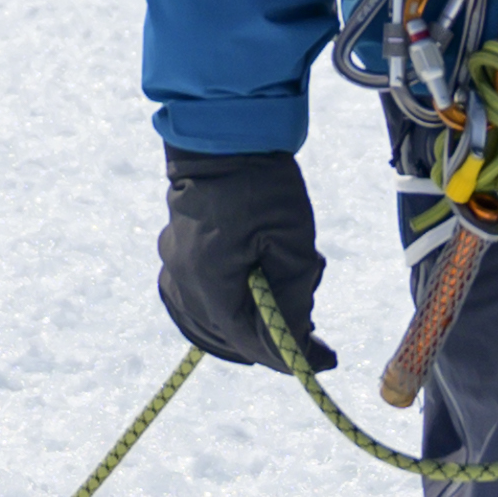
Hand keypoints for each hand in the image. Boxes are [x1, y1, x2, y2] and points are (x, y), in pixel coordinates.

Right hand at [154, 147, 327, 369]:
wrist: (223, 134)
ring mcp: (173, 267)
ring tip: (289, 323)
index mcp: (208, 280)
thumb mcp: (292, 243)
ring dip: (250, 331)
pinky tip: (250, 309)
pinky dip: (227, 314)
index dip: (289, 356)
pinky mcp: (174, 255)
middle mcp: (183, 280)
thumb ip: (294, 296)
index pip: (249, 340)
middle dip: (273, 344)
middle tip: (314, 345)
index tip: (324, 361)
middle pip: (229, 336)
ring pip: (211, 323)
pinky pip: (197, 302)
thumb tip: (299, 337)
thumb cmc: (262, 185)